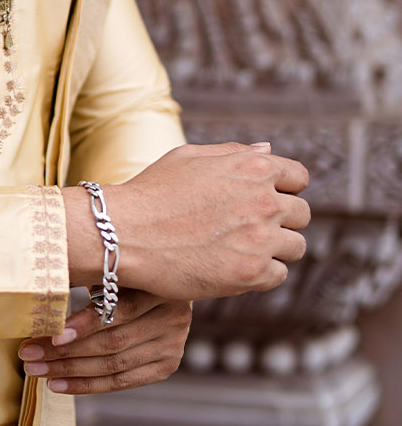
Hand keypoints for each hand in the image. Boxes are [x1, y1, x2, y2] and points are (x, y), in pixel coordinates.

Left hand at [18, 288, 190, 393]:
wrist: (162, 289)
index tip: (53, 335)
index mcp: (160, 287)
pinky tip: (58, 384)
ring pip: (113, 365)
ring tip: (37, 371)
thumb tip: (43, 289)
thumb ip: (90, 276)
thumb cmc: (125, 272)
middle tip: (29, 355)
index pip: (120, 310)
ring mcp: (173, 345)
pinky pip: (121, 381)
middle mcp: (173, 317)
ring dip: (70, 371)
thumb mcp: (113, 266)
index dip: (85, 325)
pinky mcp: (166, 365)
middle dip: (66, 352)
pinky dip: (86, 385)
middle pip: (113, 342)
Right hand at [63, 141, 310, 302]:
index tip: (266, 202)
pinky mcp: (251, 273)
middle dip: (281, 221)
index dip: (284, 189)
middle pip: (302, 214)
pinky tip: (232, 268)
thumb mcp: (189, 158)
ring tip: (240, 252)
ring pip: (296, 247)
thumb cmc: (150, 193)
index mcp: (254, 168)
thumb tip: (268, 150)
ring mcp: (260, 238)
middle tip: (248, 231)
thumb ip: (234, 153)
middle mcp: (265, 200)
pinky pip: (278, 275)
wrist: (123, 233)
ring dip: (274, 250)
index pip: (298, 177)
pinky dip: (260, 275)